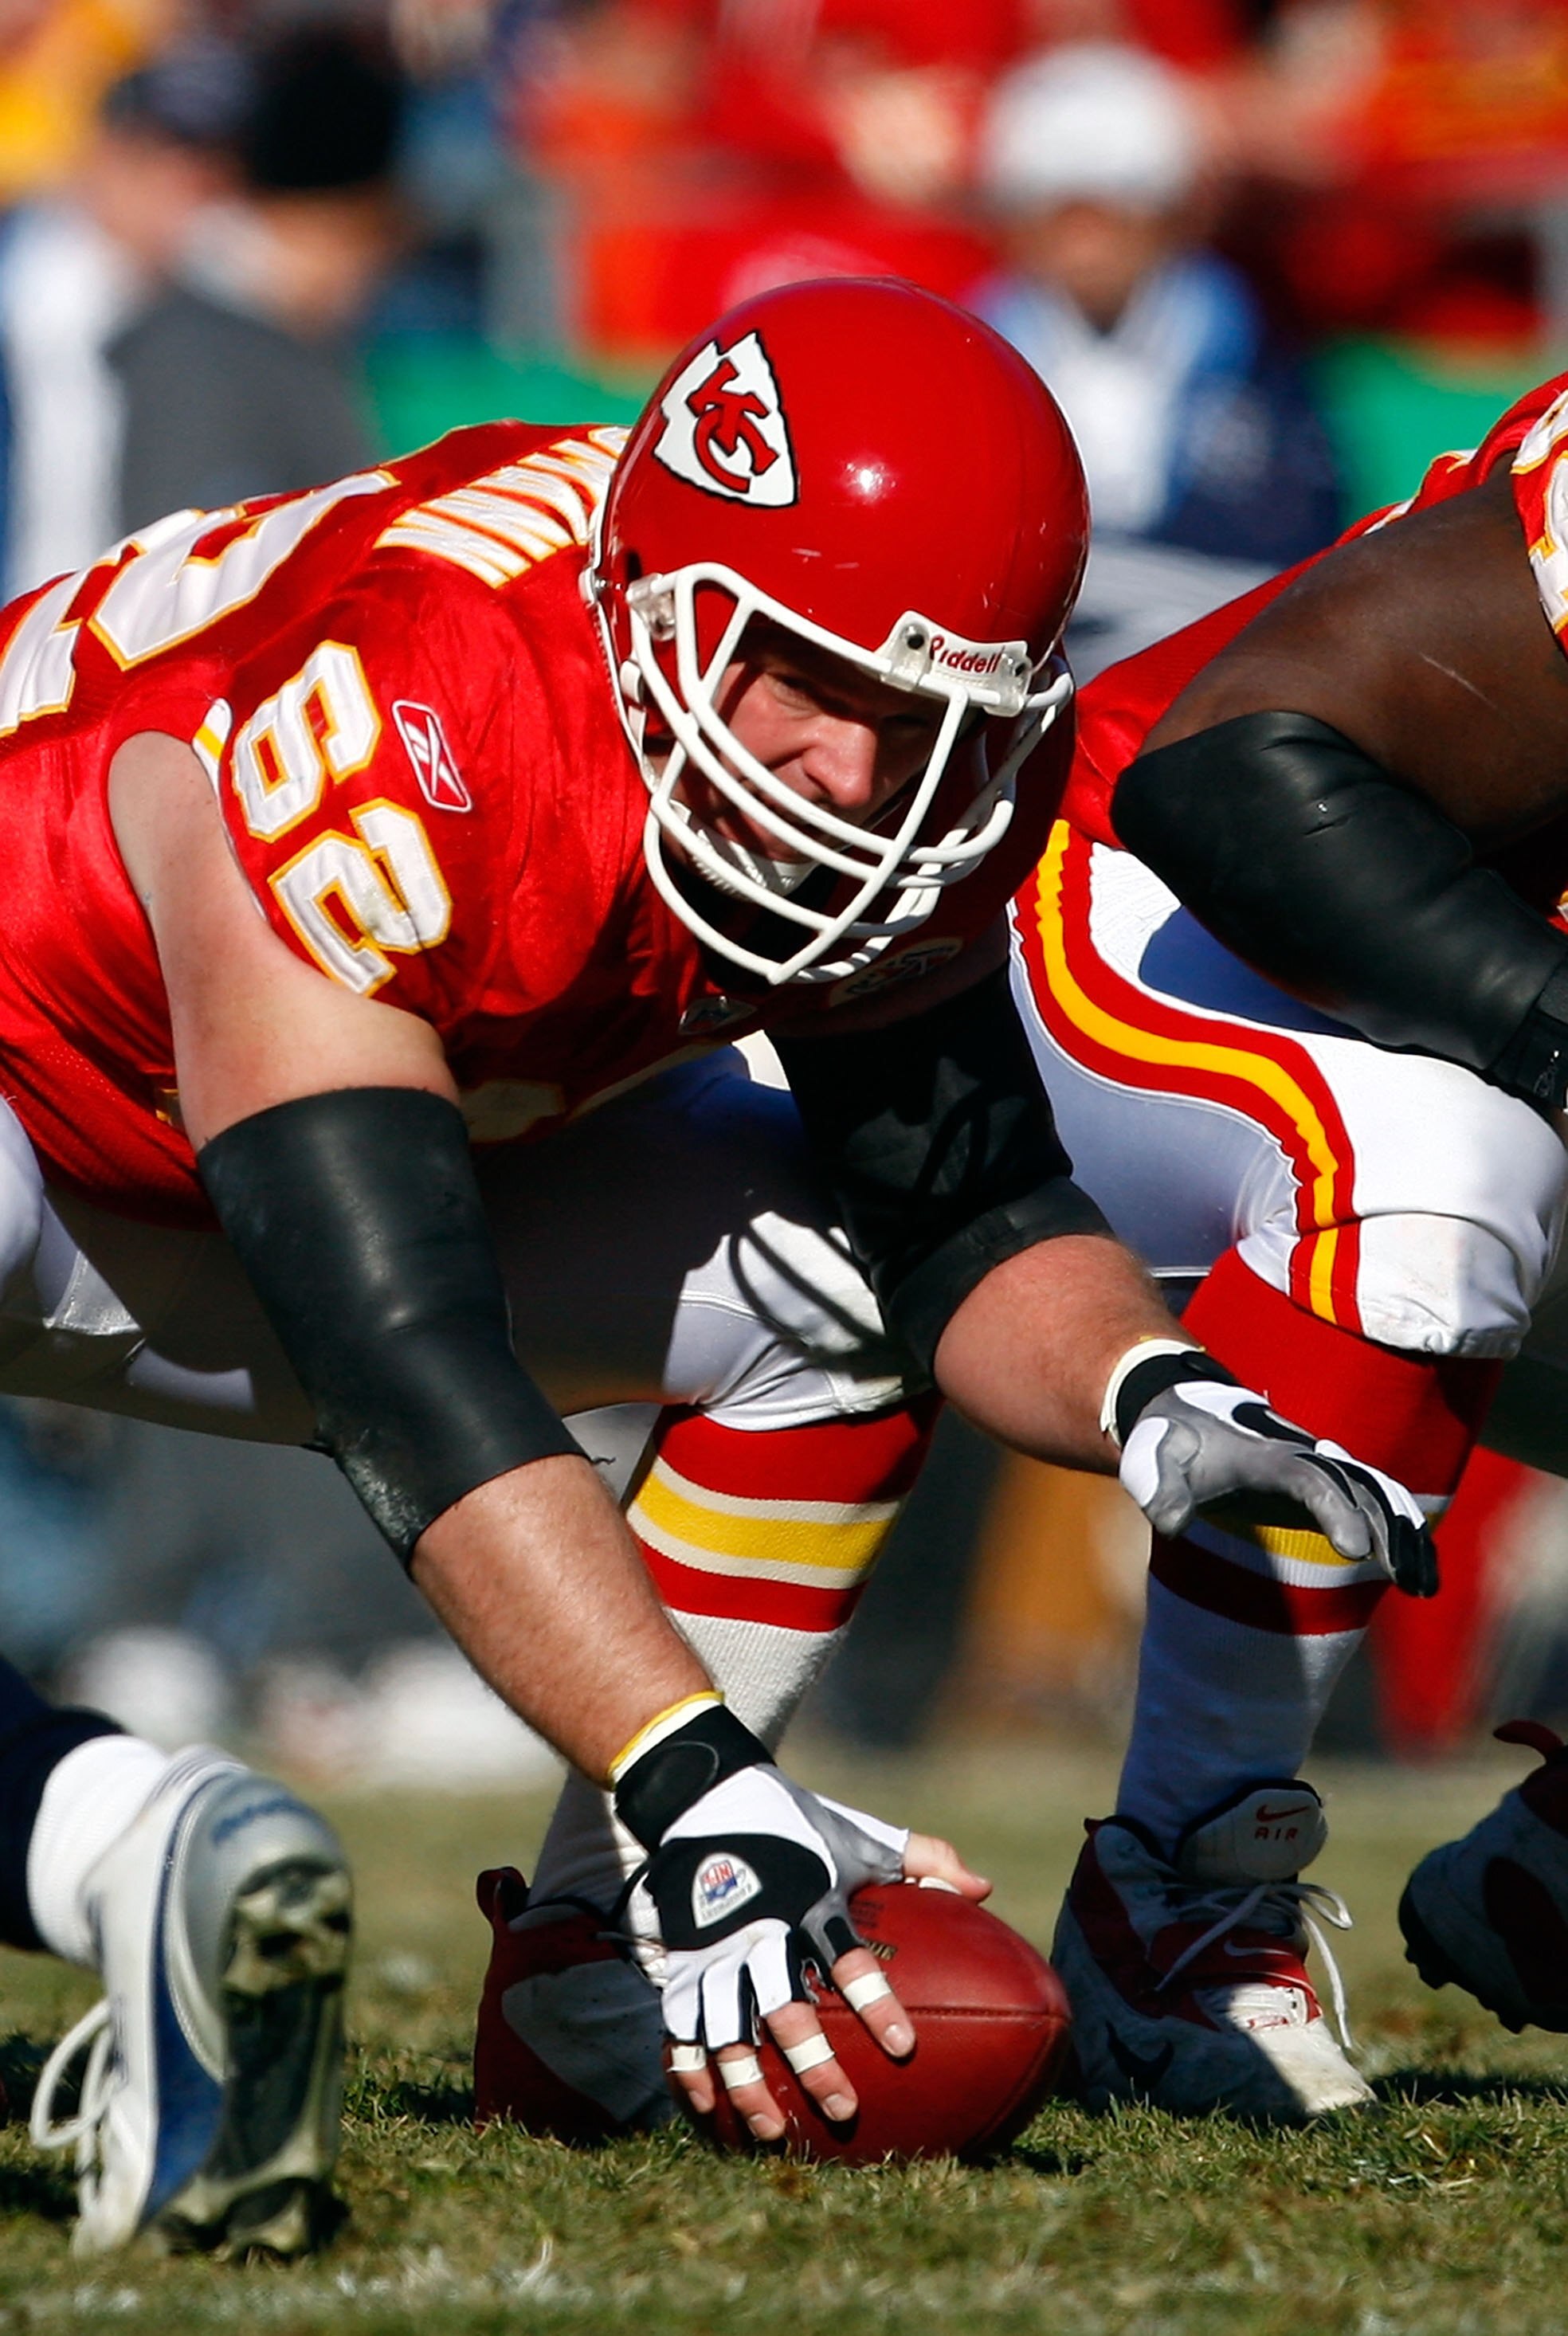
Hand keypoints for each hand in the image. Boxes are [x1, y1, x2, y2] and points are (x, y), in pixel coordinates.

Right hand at [640, 1770, 988, 2140]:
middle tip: (845, 2109)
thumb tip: (985, 1890)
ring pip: (727, 2026)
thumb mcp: (859, 1836)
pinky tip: (710, 2110)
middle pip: (783, 2006)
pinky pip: (679, 2022)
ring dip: (747, 2082)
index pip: (847, 1956)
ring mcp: (715, 1946)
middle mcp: (761, 1926)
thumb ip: (922, 1860)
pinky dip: (690, 2068)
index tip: (904, 2048)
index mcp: (811, 1897)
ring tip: (774, 2131)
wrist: (706, 1794)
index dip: (875, 2002)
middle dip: (813, 2062)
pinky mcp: (680, 1957)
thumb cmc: (797, 1823)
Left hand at [1119, 1378, 1436, 1596]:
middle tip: (1408, 1580)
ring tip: (1425, 1586)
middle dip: (1387, 1529)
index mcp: (1264, 1454)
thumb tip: (1174, 1522)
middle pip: (1358, 1486)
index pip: (1310, 1478)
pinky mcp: (1328, 1482)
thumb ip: (1162, 1490)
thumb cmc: (1172, 1444)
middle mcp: (1303, 1455)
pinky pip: (1378, 1502)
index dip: (1336, 1509)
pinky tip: (1422, 1574)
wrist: (1188, 1410)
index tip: (1356, 1551)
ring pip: (1378, 1493)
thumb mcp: (1153, 1462)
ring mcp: (1320, 1466)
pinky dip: (1404, 1531)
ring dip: (1406, 1534)